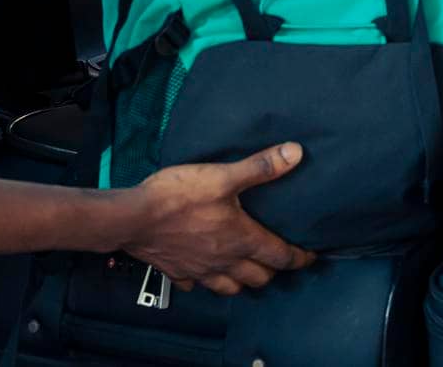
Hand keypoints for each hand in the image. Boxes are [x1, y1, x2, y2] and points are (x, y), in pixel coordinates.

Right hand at [121, 142, 315, 295]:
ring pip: (230, 288)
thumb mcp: (223, 175)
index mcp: (241, 240)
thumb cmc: (179, 196)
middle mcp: (224, 261)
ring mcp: (200, 270)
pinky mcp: (177, 271)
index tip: (309, 257)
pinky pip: (197, 284)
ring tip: (247, 271)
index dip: (299, 258)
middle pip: (258, 278)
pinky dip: (206, 281)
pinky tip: (205, 271)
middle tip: (278, 261)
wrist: (133, 217)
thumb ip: (260, 167)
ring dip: (243, 281)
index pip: (280, 256)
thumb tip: (295, 153)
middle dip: (272, 271)